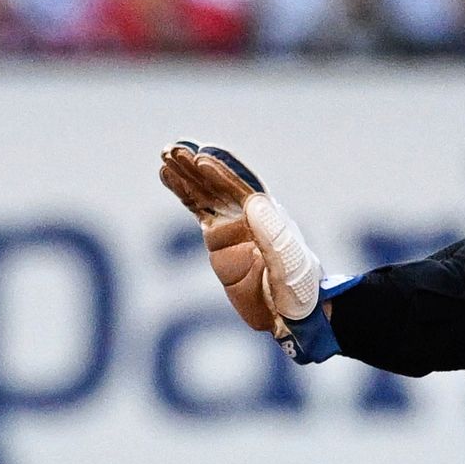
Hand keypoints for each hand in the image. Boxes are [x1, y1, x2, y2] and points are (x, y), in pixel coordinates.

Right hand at [159, 141, 320, 334]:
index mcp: (268, 215)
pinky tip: (167, 175)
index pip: (241, 188)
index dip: (222, 173)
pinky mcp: (217, 241)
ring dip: (186, 173)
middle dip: (198, 167)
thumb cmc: (298, 288)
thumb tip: (252, 201)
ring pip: (205, 192)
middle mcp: (249, 214)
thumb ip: (273, 234)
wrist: (290, 313)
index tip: (203, 159)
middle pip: (219, 184)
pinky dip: (182, 192)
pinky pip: (197, 210)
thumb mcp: (289, 263)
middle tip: (175, 150)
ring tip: (166, 154)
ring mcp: (231, 225)